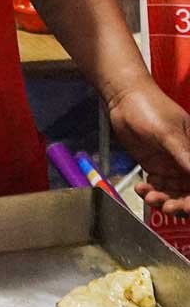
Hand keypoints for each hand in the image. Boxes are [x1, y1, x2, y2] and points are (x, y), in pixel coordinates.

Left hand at [108, 79, 189, 213]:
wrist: (123, 99)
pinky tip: (142, 189)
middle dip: (181, 204)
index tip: (188, 206)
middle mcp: (187, 161)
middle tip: (167, 207)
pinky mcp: (156, 167)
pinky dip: (151, 193)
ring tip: (150, 197)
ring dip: (164, 200)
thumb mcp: (168, 133)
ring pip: (175, 194)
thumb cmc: (149, 107)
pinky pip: (158, 188)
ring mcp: (172, 165)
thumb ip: (185, 155)